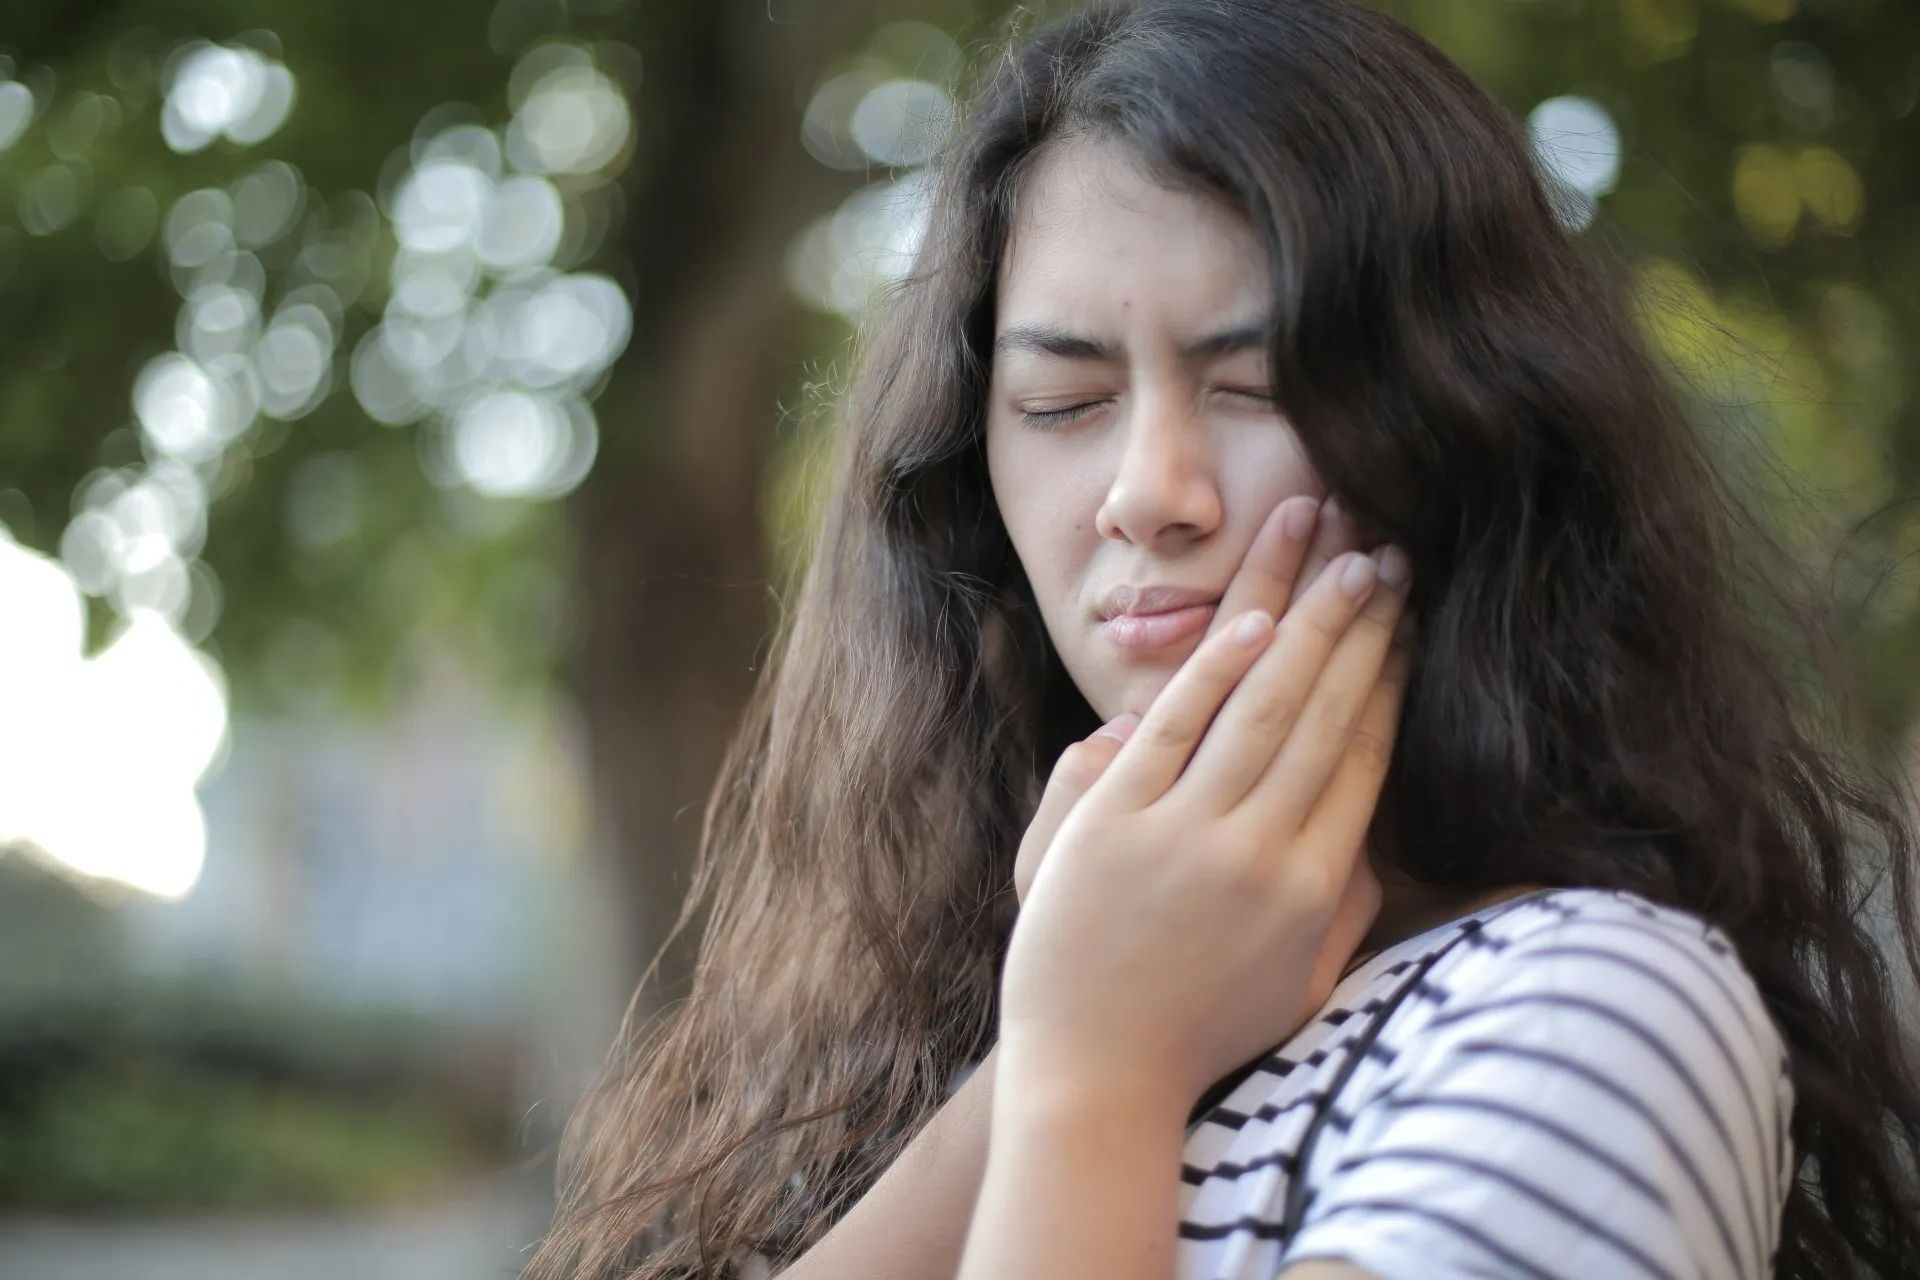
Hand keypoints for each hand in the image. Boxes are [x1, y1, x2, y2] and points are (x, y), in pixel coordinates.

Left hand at [999, 504, 1413, 1107]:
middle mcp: (1263, 854)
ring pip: (1262, 709)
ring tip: (1338, 558)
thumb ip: (1348, 906)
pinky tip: (1252, 623)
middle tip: (1390, 559)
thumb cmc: (1202, 1033)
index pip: (1364, 758)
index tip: (1412, 623)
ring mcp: (1188, 836)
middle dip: (1362, 630)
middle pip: (1325, 716)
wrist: (1097, 1078)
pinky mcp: (1116, 826)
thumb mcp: (1302, 983)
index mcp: (1315, 889)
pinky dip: (1213, 673)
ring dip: (1305, 626)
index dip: (1391, 682)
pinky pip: (1174, 731)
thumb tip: (1378, 826)